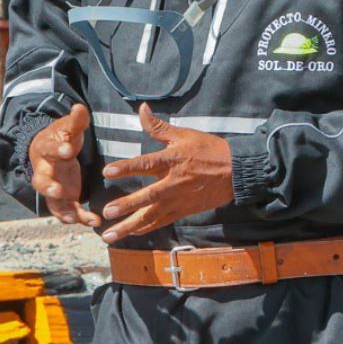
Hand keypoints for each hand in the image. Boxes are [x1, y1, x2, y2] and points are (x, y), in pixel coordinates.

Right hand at [29, 104, 100, 227]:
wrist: (49, 153)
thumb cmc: (61, 138)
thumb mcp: (68, 128)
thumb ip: (76, 120)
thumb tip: (80, 107)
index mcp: (46, 151)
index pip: (49, 150)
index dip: (57, 150)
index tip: (67, 149)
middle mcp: (45, 172)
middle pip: (40, 181)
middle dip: (49, 187)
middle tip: (58, 190)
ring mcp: (52, 188)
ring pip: (52, 202)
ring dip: (63, 210)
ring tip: (75, 217)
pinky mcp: (63, 200)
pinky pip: (68, 212)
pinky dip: (80, 218)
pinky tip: (95, 221)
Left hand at [99, 105, 233, 243]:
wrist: (236, 171)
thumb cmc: (209, 150)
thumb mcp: (184, 135)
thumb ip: (158, 127)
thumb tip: (141, 108)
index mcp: (173, 160)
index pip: (145, 164)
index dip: (126, 168)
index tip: (107, 172)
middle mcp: (174, 183)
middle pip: (147, 196)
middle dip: (126, 205)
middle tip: (106, 213)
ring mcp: (179, 200)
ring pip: (151, 215)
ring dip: (130, 226)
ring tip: (110, 235)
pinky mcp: (184, 211)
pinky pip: (162, 222)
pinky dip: (146, 228)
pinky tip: (131, 233)